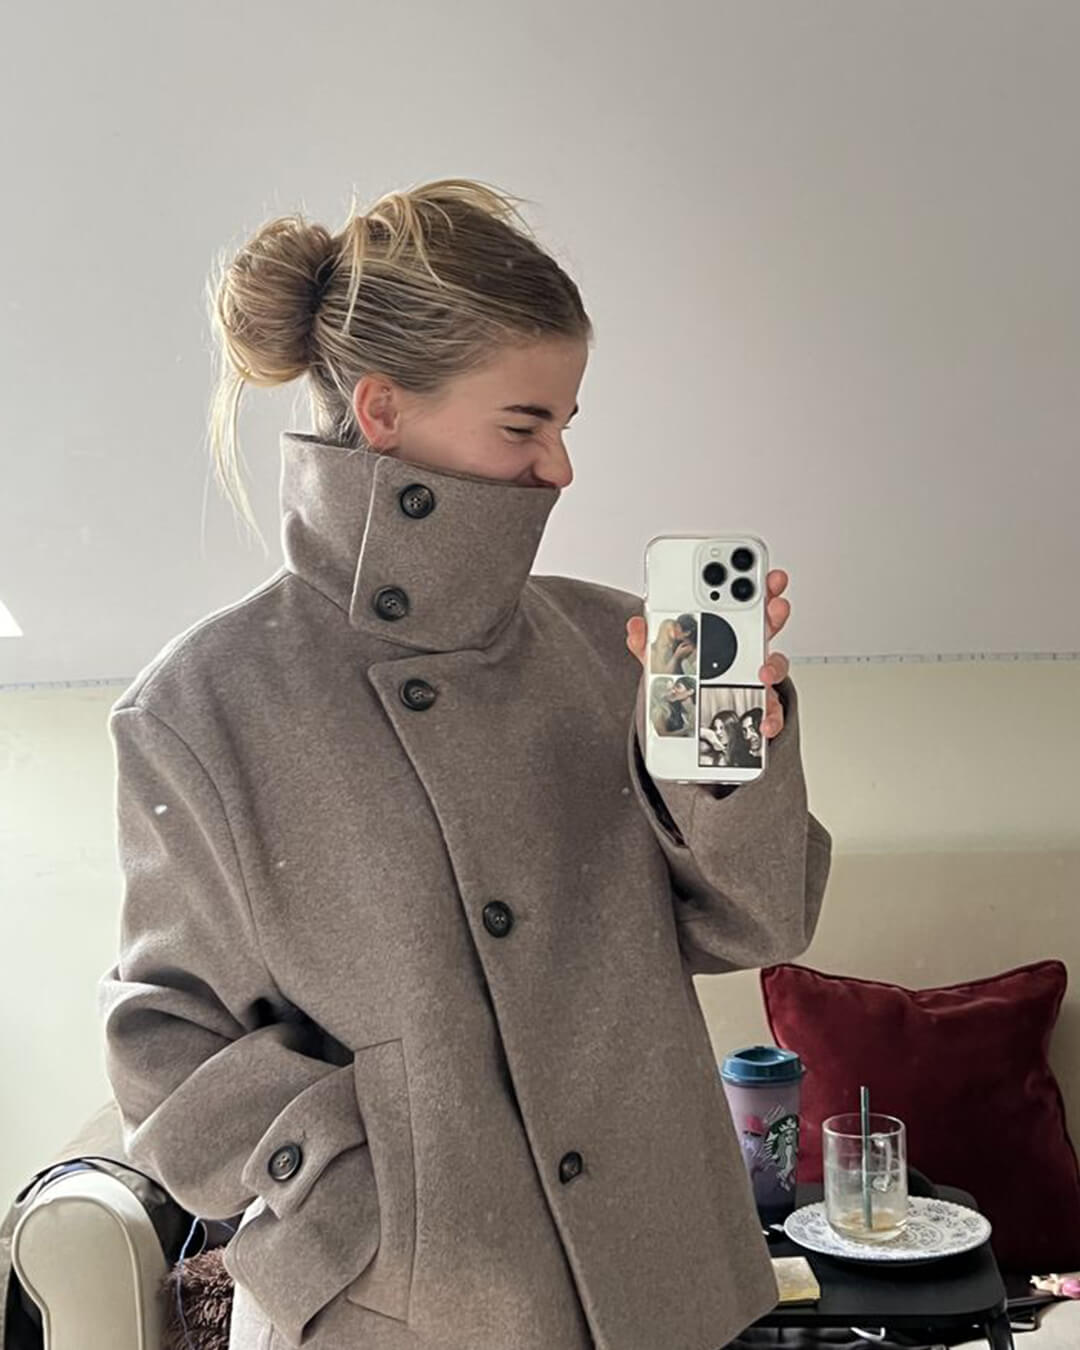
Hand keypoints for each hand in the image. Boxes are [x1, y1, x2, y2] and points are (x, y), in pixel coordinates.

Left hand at [626, 569, 791, 739]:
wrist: (689, 718)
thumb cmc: (685, 677)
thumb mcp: (662, 657)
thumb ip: (649, 642)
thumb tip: (636, 626)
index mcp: (724, 631)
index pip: (742, 603)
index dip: (756, 587)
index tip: (765, 574)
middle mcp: (746, 650)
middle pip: (767, 626)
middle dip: (774, 611)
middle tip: (774, 605)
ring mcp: (755, 677)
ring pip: (774, 666)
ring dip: (774, 665)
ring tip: (763, 671)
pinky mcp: (759, 706)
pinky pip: (771, 710)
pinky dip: (772, 716)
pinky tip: (764, 721)